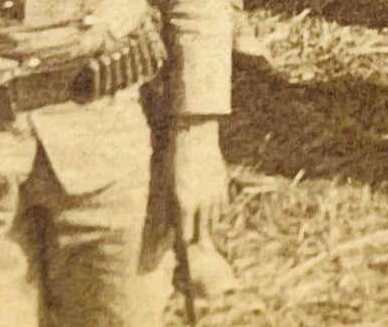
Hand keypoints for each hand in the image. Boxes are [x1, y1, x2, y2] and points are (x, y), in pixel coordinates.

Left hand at [172, 117, 226, 246]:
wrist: (196, 135)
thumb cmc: (176, 160)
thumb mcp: (165, 186)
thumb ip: (165, 213)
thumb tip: (164, 235)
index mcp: (186, 205)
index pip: (187, 238)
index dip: (185, 246)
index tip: (184, 252)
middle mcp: (203, 204)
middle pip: (204, 234)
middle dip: (200, 243)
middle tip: (198, 250)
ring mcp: (216, 195)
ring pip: (215, 222)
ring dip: (208, 228)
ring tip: (203, 230)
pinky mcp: (224, 186)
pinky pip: (222, 208)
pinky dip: (217, 213)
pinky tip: (211, 211)